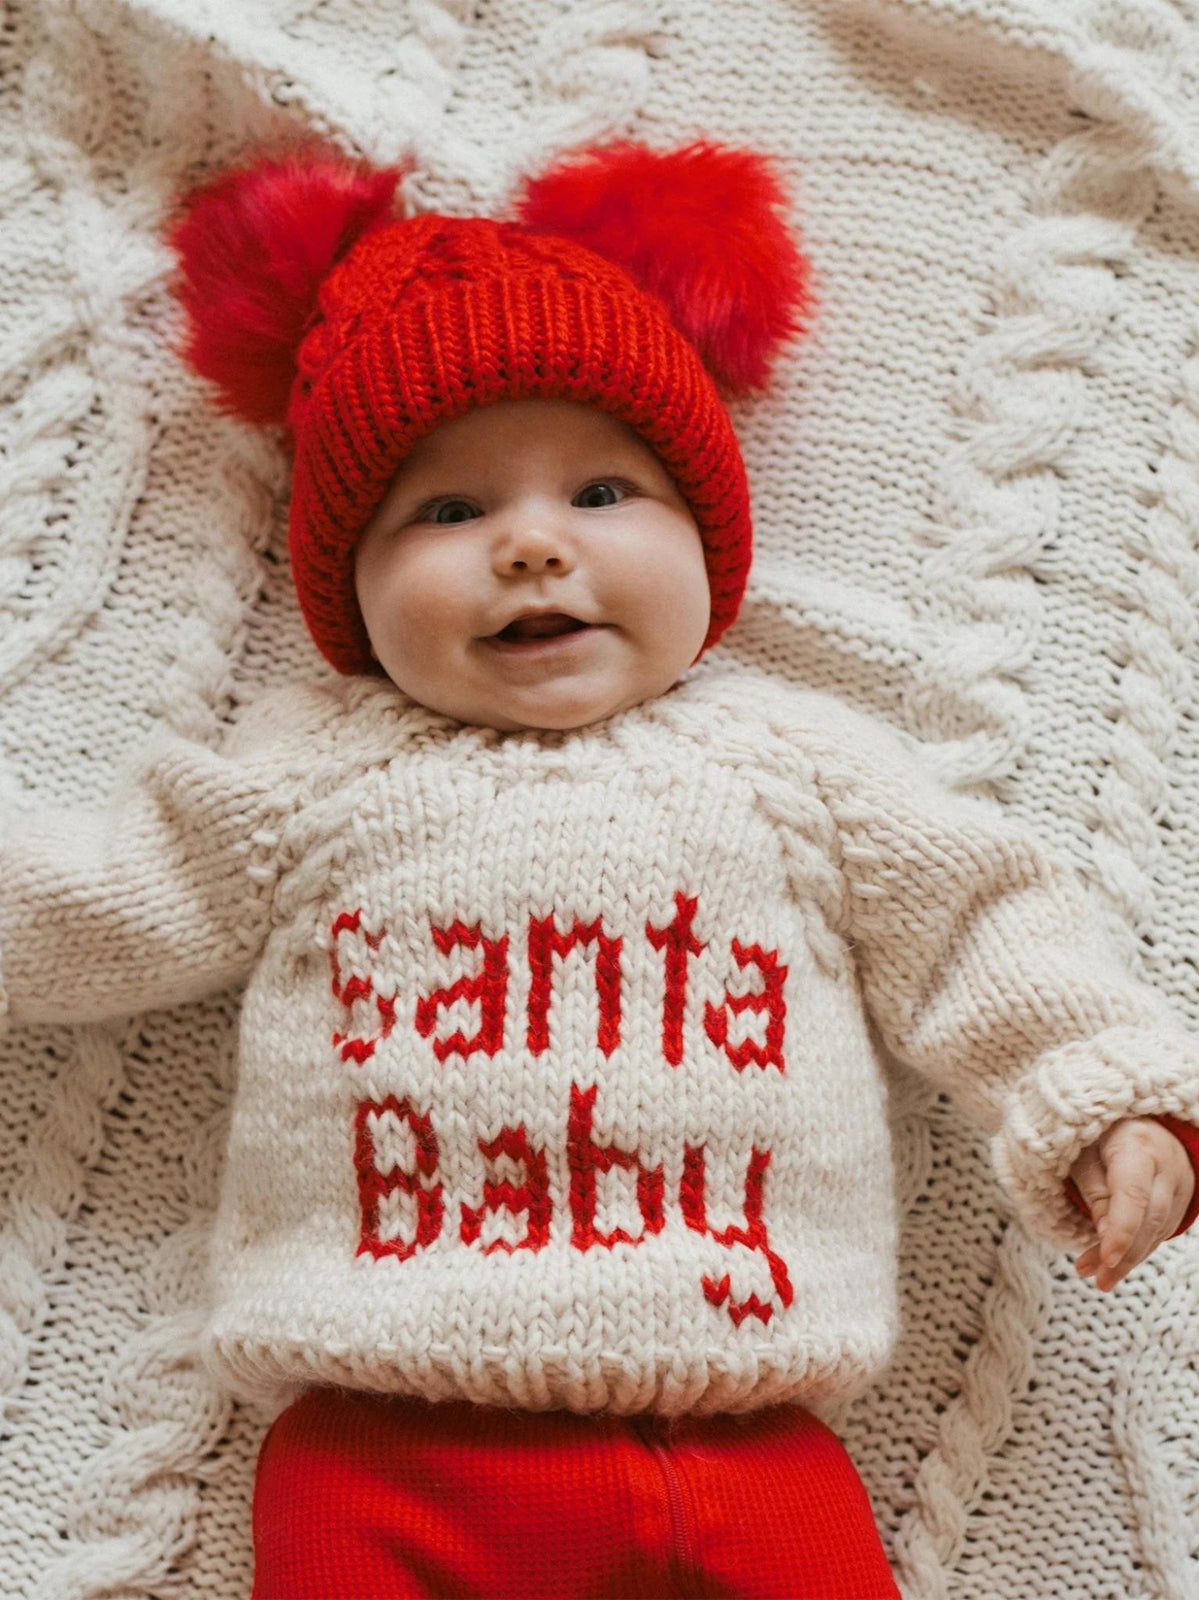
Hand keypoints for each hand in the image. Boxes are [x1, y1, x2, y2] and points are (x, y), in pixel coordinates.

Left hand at [1071, 1118, 1194, 1290]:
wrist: (1139, 1122)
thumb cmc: (1100, 1138)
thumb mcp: (1085, 1156)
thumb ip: (1095, 1193)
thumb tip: (1105, 1238)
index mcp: (1138, 1146)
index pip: (1133, 1194)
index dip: (1121, 1230)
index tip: (1105, 1259)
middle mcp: (1167, 1166)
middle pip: (1150, 1219)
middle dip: (1124, 1255)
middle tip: (1097, 1279)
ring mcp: (1181, 1183)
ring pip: (1158, 1230)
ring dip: (1129, 1258)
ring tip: (1098, 1278)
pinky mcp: (1182, 1199)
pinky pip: (1161, 1230)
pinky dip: (1139, 1249)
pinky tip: (1116, 1263)